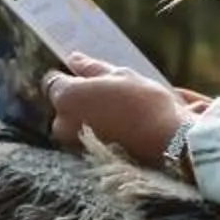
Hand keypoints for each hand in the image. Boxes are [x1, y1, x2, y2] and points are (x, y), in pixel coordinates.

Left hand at [44, 51, 190, 158]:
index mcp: (67, 97)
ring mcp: (73, 145)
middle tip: (108, 97)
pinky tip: (118, 132)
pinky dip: (96, 136)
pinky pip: (85, 143)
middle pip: (62, 107)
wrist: (167, 144)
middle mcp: (63, 123)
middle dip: (79, 101)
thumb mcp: (121, 76)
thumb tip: (74, 58)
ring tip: (118, 115)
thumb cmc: (145, 104)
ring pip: (73, 126)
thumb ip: (92, 68)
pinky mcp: (87, 161)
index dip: (69, 78)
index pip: (52, 82)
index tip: (86, 78)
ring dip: (88, 119)